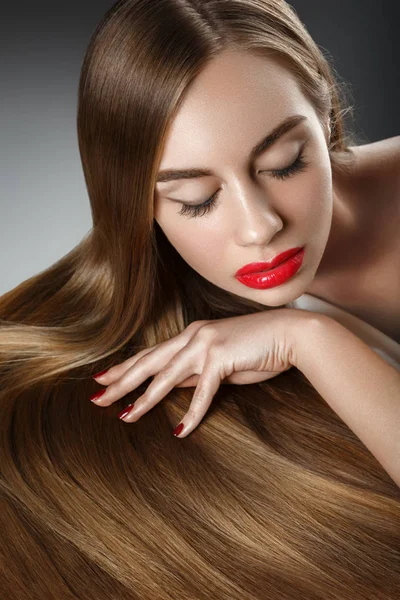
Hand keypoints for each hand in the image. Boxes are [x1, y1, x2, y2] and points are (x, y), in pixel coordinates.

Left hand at [90, 308, 303, 436]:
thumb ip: (196, 372)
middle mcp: (193, 336)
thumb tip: (173, 385)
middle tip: (97, 397)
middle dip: (121, 381)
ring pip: (166, 376)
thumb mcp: (220, 361)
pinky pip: (202, 392)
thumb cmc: (258, 348)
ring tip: (126, 416)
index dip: (125, 367)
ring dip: (145, 398)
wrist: (290, 334)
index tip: (103, 378)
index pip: (151, 353)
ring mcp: (206, 345)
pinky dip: (191, 413)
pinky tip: (180, 431)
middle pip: (149, 362)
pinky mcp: (221, 358)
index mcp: (191, 335)